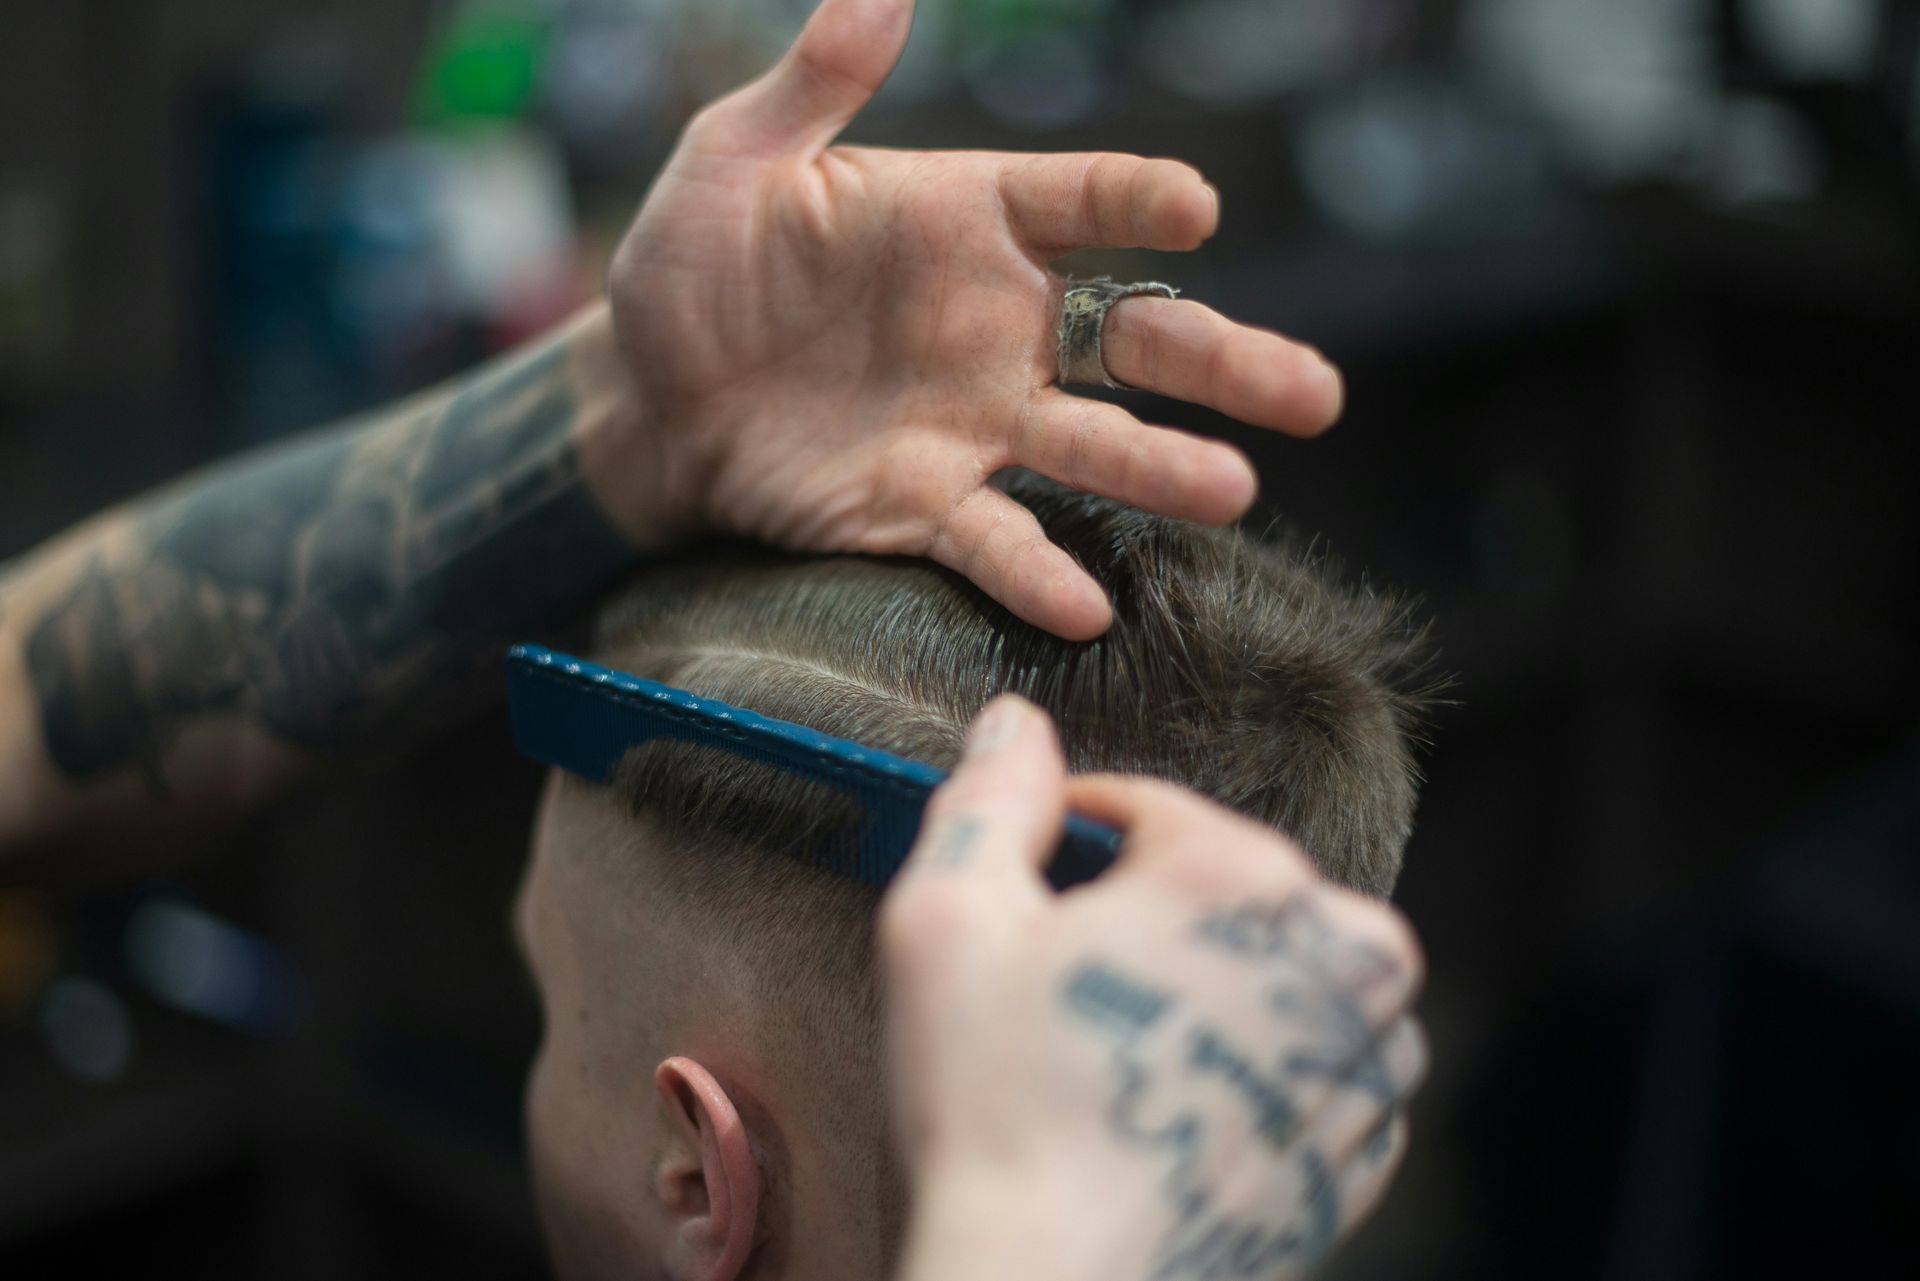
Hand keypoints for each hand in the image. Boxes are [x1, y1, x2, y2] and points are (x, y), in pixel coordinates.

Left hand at [604, 0, 1343, 639]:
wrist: (646, 398)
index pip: (1081, 201)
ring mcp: (972, 422)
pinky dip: (1036, 571)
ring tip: (1234, 492)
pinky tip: (1088, 606)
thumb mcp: (735, 158)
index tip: (1192, 210)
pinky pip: (993, 539)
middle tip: (1313, 395)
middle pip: (1133, 338)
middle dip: (1222, 363)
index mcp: (968, 219)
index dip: (1138, 202)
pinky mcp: (924, 506)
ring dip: (1161, 470)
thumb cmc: (692, 264)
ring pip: (1092, 446)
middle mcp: (998, 324)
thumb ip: (813, 84)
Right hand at [879, 697, 1426, 1280]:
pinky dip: (1261, 1065)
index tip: (1028, 897)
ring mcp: (1362, 1064)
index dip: (1072, 841)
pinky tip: (1177, 1100)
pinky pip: (1320, 1065)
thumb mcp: (948, 922)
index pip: (1152, 809)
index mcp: (1246, 879)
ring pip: (1290, 971)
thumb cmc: (998, 1108)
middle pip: (1232, 886)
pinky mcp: (1360, 1151)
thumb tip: (1015, 721)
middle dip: (1154, 914)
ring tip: (1126, 1047)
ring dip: (1222, 983)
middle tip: (1067, 989)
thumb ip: (988, 799)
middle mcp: (1338, 957)